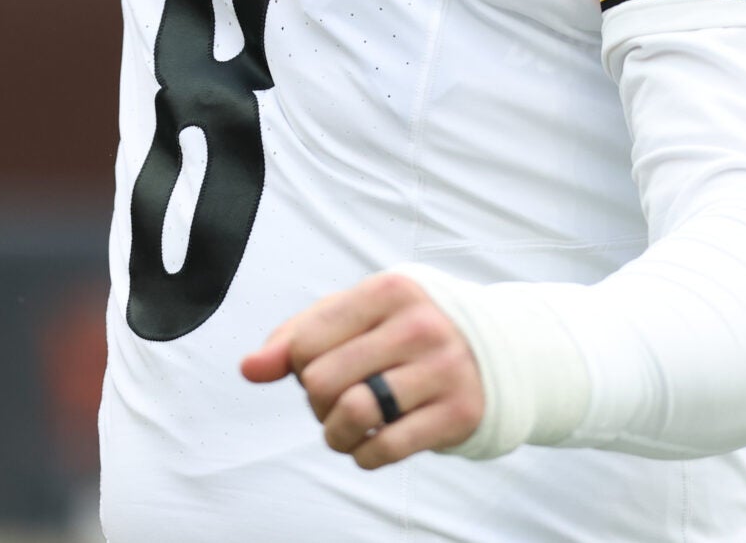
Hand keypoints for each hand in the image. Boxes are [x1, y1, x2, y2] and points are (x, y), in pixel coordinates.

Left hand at [239, 272, 484, 468]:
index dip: (298, 367)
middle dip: (317, 402)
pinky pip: (385, 449)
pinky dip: (365, 454)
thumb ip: (297, 336)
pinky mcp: (458, 413)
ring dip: (336, 434)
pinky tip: (373, 442)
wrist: (495, 352)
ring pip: (352, 414)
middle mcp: (419, 325)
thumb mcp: (357, 315)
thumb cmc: (409, 330)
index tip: (322, 367)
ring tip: (347, 428)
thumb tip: (250, 368)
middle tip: (336, 400)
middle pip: (322, 381)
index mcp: (390, 290)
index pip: (305, 342)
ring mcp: (444, 369)